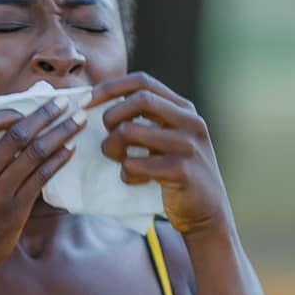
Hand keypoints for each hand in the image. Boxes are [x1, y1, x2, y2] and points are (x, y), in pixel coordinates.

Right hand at [0, 97, 86, 281]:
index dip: (7, 112)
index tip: (25, 108)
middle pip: (16, 135)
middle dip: (46, 114)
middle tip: (65, 102)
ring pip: (35, 154)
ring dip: (61, 133)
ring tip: (78, 120)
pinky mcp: (14, 213)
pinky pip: (42, 178)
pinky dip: (58, 160)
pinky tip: (69, 149)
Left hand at [85, 71, 231, 237]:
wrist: (208, 213)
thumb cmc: (178, 174)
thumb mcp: (170, 139)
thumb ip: (149, 120)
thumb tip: (102, 104)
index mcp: (184, 109)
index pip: (143, 82)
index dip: (110, 87)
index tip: (86, 101)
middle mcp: (189, 121)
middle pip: (138, 100)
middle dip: (110, 116)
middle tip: (105, 138)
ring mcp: (187, 145)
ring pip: (129, 131)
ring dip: (112, 147)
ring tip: (118, 160)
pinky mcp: (181, 171)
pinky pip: (134, 164)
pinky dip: (125, 173)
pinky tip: (134, 180)